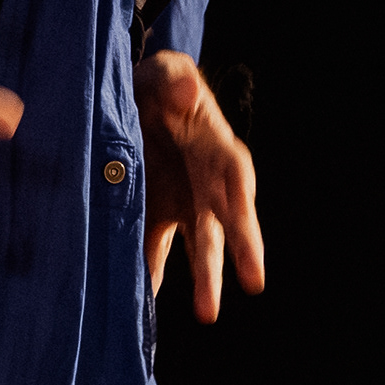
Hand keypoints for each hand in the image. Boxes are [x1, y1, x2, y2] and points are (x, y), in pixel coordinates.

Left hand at [137, 51, 263, 320]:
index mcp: (219, 150)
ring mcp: (181, 206)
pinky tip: (143, 300)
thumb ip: (173, 77)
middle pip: (223, 225)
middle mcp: (208, 187)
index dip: (246, 211)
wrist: (130, 102)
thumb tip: (187, 89)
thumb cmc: (158, 83)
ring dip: (202, 279)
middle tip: (251, 284)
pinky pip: (152, 248)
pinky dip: (149, 273)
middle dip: (236, 254)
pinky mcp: (152, 216)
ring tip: (207, 314)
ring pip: (196, 247)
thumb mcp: (164, 70)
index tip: (254, 235)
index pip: (238, 183)